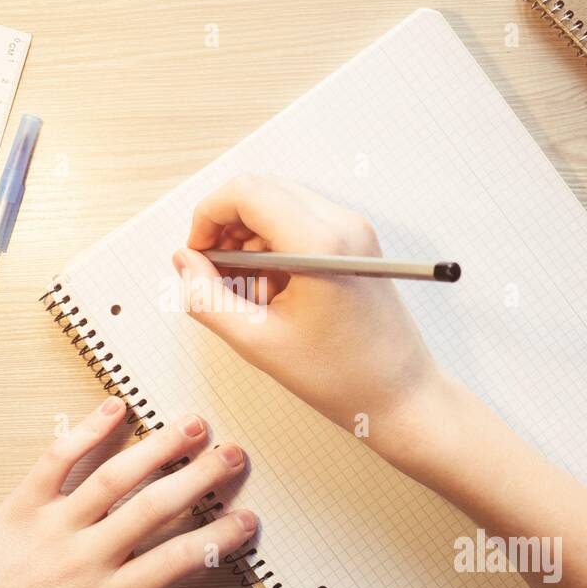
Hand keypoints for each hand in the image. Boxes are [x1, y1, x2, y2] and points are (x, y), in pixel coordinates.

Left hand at [0, 396, 256, 587]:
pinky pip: (56, 460)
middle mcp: (81, 559)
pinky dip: (85, 431)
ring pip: (115, 477)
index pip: (178, 562)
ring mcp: (50, 526)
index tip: (245, 522)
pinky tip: (112, 410)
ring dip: (158, 448)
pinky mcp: (19, 505)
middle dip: (201, 477)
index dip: (220, 538)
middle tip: (233, 456)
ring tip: (191, 425)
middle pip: (156, 508)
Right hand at [173, 174, 441, 455]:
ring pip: (278, 207)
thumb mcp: (258, 342)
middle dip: (227, 229)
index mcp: (319, 243)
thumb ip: (207, 298)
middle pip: (261, 192)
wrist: (402, 396)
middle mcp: (342, 224)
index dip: (208, 217)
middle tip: (216, 276)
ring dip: (250, 242)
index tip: (197, 255)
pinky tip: (276, 294)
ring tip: (252, 295)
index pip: (245, 192)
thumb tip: (184, 262)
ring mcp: (354, 230)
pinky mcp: (357, 243)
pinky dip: (275, 250)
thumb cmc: (342, 377)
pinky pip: (300, 225)